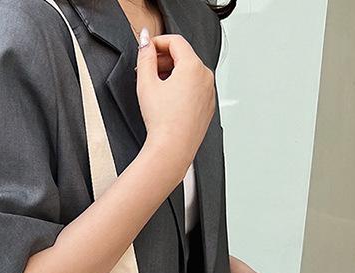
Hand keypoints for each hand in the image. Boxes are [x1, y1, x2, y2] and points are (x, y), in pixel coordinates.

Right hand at [135, 32, 214, 171]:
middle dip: (163, 59)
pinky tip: (167, 100)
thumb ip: (145, 57)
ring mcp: (209, 92)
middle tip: (146, 69)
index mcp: (193, 66)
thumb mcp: (146, 84)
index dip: (157, 42)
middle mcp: (205, 76)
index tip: (146, 48)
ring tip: (155, 86)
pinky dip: (181, 87)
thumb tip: (145, 42)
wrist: (172, 149)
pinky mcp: (207, 106)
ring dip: (172, 73)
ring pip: (189, 73)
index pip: (175, 41)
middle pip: (184, 56)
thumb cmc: (163, 122)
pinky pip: (194, 88)